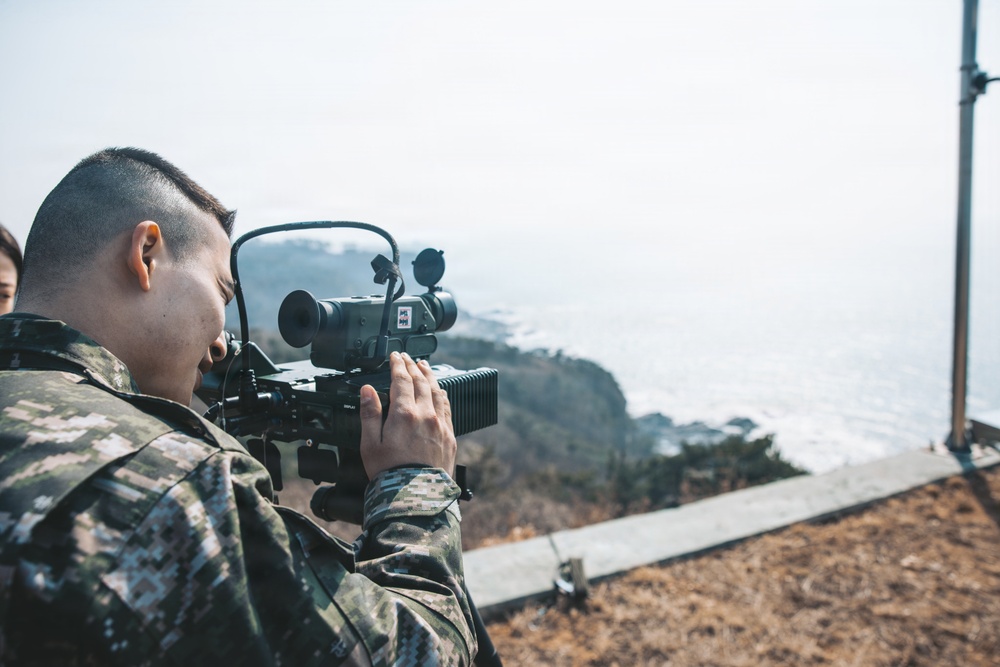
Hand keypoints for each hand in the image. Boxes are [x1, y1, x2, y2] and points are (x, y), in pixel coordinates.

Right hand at [359, 351, 456, 478]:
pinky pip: (448, 408)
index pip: (402, 380)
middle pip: (421, 382)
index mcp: (404, 414)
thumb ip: (369, 414)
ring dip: (430, 377)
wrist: (416, 497)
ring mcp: (440, 426)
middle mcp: (426, 415)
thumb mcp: (370, 444)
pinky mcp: (450, 437)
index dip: (398, 365)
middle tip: (408, 358)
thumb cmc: (389, 473)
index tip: (395, 356)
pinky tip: (440, 392)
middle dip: (413, 366)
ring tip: (424, 367)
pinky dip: (442, 395)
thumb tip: (367, 390)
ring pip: (438, 392)